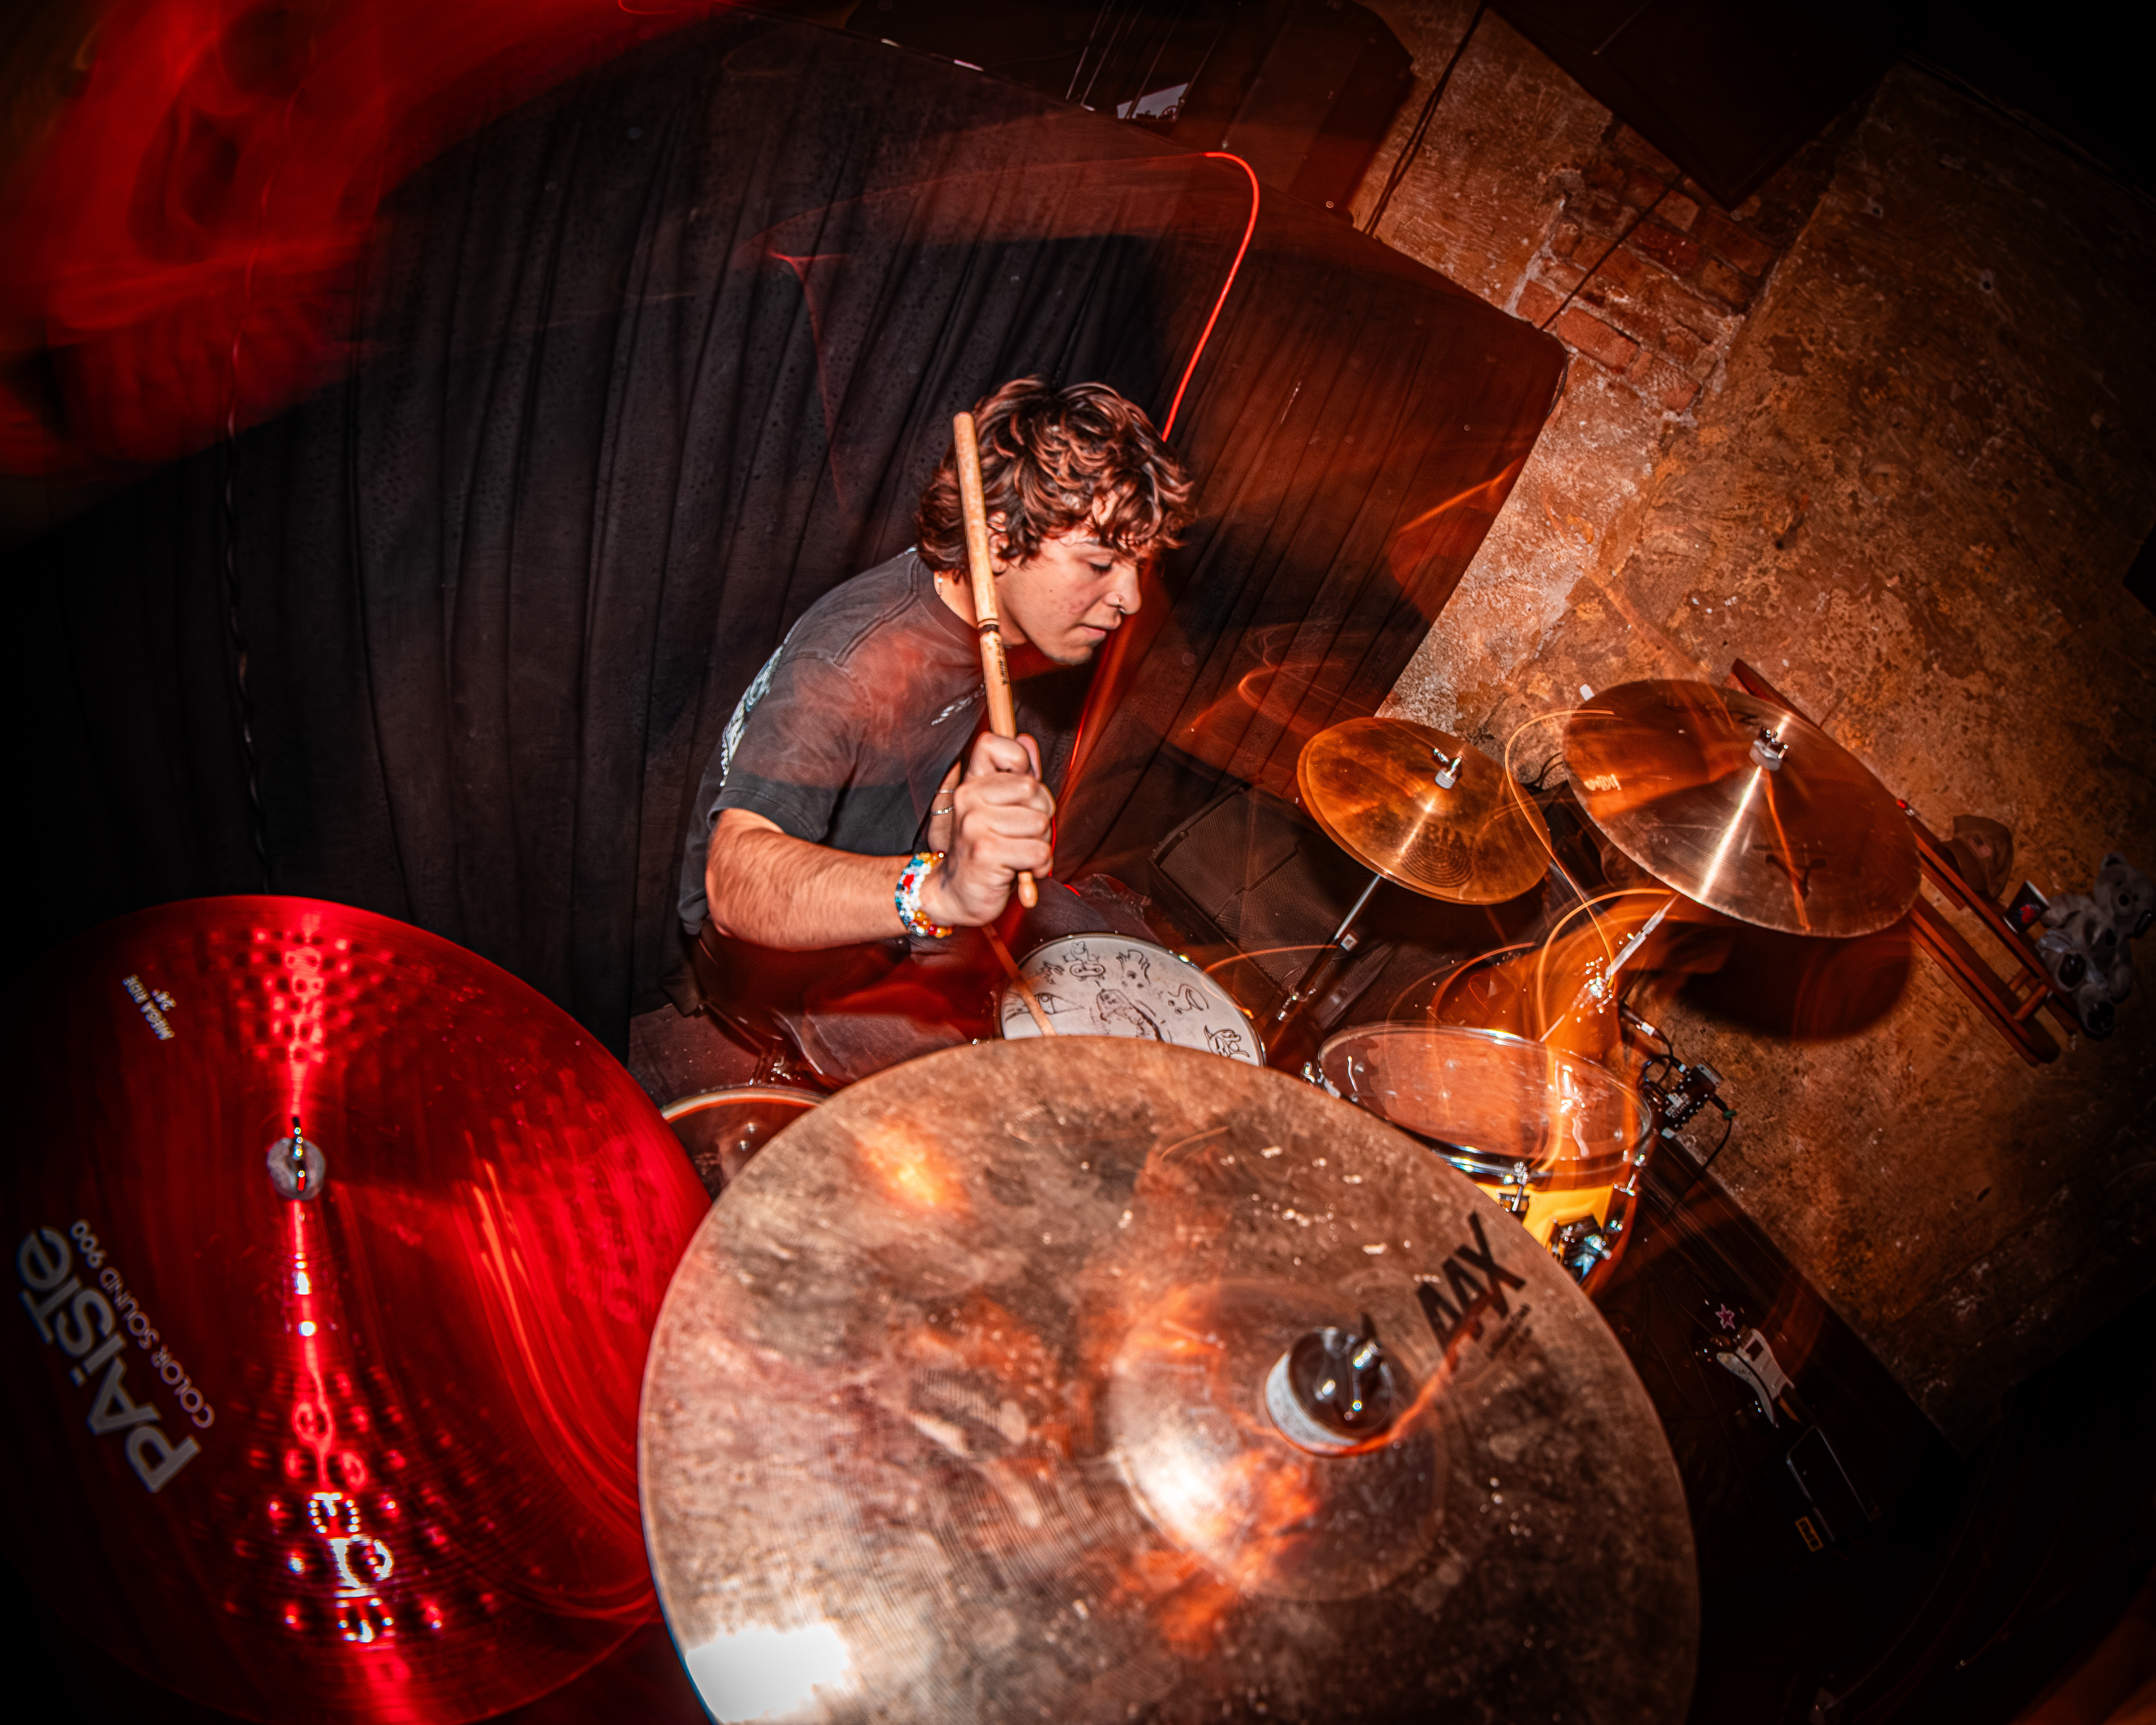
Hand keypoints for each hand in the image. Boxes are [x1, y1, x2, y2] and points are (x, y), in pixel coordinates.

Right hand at [922, 731, 1053, 926]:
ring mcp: (975, 824)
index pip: (999, 745)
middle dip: (1041, 815)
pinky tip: (1021, 870)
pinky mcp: (986, 852)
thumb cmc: (985, 852)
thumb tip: (1026, 740)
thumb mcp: (1000, 809)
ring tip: (1020, 854)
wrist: (956, 895)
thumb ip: (1016, 775)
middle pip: (1033, 788)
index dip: (1021, 764)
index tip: (1018, 792)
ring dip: (1040, 844)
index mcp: (971, 783)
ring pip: (1040, 823)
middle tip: (1022, 834)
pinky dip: (1039, 866)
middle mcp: (969, 798)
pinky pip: (1038, 851)